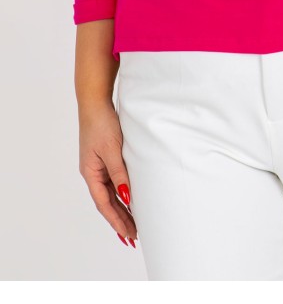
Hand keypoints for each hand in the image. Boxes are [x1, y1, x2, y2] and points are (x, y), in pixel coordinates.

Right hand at [78, 101, 137, 246]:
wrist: (96, 102)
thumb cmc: (102, 124)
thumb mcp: (112, 150)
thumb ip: (119, 173)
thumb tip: (126, 196)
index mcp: (90, 173)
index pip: (104, 204)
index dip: (116, 220)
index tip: (128, 234)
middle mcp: (93, 173)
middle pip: (107, 202)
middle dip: (120, 220)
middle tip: (134, 237)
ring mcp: (99, 166)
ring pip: (111, 193)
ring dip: (122, 208)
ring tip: (135, 224)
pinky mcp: (106, 158)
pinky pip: (114, 181)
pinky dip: (122, 193)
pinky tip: (131, 200)